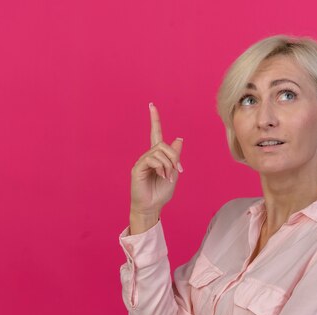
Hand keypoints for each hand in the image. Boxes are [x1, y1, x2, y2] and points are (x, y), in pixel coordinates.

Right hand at [129, 103, 183, 232]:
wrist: (152, 207)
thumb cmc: (161, 193)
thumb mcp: (173, 172)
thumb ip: (175, 156)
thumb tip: (178, 138)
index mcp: (157, 156)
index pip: (155, 134)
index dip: (154, 120)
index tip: (152, 105)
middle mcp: (148, 156)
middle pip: (163, 144)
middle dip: (174, 156)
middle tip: (177, 170)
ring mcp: (142, 161)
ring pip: (159, 152)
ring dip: (169, 164)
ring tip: (169, 176)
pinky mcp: (138, 168)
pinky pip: (152, 159)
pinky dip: (161, 167)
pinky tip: (162, 176)